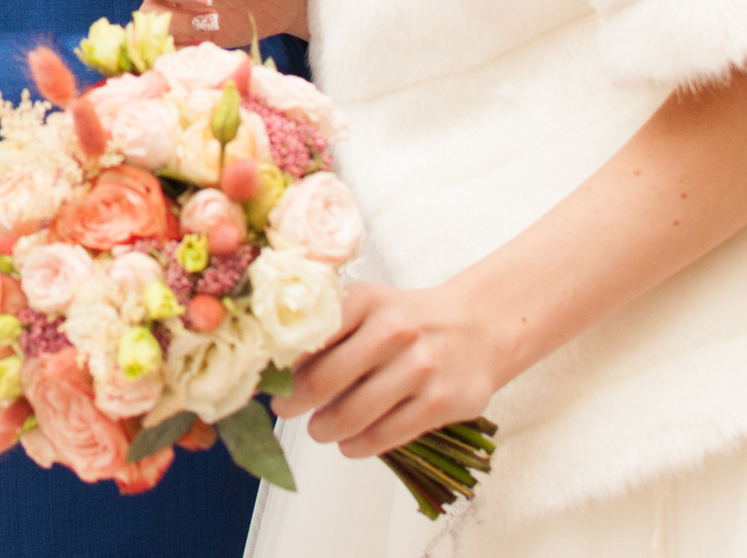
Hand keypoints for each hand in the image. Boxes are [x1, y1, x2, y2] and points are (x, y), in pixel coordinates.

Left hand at [277, 281, 505, 456]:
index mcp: (366, 299)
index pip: (308, 336)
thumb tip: (273, 365)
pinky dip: (358, 445)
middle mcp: (393, 329)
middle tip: (285, 409)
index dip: (280, 363)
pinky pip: (385, 435)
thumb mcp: (370, 305)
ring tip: (318, 430)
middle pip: (324, 380)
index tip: (267, 378)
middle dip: (294, 401)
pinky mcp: (439, 402)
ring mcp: (420, 367)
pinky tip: (349, 444)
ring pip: (352, 413)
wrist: (479, 328)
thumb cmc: (409, 320)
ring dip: (325, 429)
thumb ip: (327, 327)